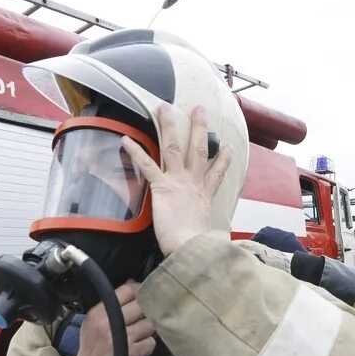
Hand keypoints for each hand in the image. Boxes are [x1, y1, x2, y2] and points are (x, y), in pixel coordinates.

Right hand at [63, 282, 155, 355]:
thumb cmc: (93, 349)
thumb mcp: (94, 323)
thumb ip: (113, 305)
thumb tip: (134, 283)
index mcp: (99, 313)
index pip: (127, 290)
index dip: (140, 291)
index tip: (144, 296)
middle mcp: (109, 323)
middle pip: (142, 305)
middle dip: (146, 312)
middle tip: (143, 319)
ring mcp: (122, 338)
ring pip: (149, 323)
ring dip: (148, 330)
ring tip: (139, 336)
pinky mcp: (133, 353)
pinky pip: (151, 342)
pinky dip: (148, 346)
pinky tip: (139, 349)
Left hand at [121, 104, 234, 255]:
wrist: (191, 247)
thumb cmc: (199, 246)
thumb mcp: (209, 235)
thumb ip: (211, 234)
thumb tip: (216, 242)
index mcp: (205, 195)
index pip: (217, 173)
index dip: (224, 159)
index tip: (228, 146)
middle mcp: (193, 183)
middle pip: (198, 149)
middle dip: (199, 128)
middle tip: (199, 110)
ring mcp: (178, 182)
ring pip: (174, 148)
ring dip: (169, 126)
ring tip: (165, 108)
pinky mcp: (162, 187)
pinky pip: (147, 164)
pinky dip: (136, 151)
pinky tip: (126, 139)